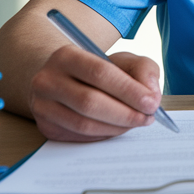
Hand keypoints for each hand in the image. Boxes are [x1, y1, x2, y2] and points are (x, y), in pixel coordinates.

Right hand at [27, 46, 162, 140]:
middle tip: (147, 117)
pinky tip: (117, 128)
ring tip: (136, 123)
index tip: (151, 103)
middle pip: (89, 102)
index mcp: (66, 56)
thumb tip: (151, 96)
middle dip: (125, 113)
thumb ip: (143, 70)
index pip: (100, 73)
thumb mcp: (123, 60)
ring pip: (84, 124)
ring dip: (116, 128)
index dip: (128, 90)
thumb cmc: (98, 71)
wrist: (64, 81)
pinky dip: (104, 135)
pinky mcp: (46, 127)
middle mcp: (47, 80)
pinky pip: (79, 137)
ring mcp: (43, 106)